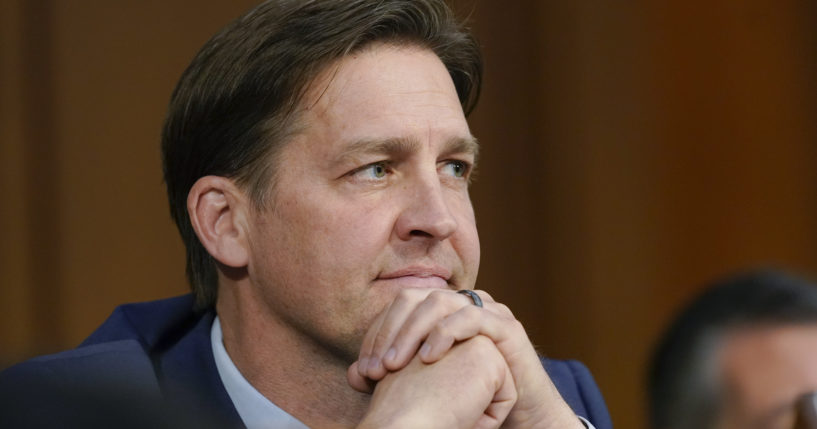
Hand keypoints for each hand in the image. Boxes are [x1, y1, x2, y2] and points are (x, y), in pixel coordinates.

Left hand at [348, 288, 581, 428]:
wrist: (519, 416)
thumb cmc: (470, 398)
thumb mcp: (425, 383)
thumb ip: (394, 373)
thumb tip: (352, 374)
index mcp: (442, 311)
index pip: (399, 306)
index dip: (377, 333)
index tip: (362, 367)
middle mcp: (462, 304)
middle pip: (415, 298)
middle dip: (390, 331)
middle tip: (375, 368)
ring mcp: (487, 311)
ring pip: (440, 303)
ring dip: (412, 332)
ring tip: (396, 365)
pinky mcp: (507, 328)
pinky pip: (472, 317)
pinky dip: (446, 334)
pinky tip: (428, 358)